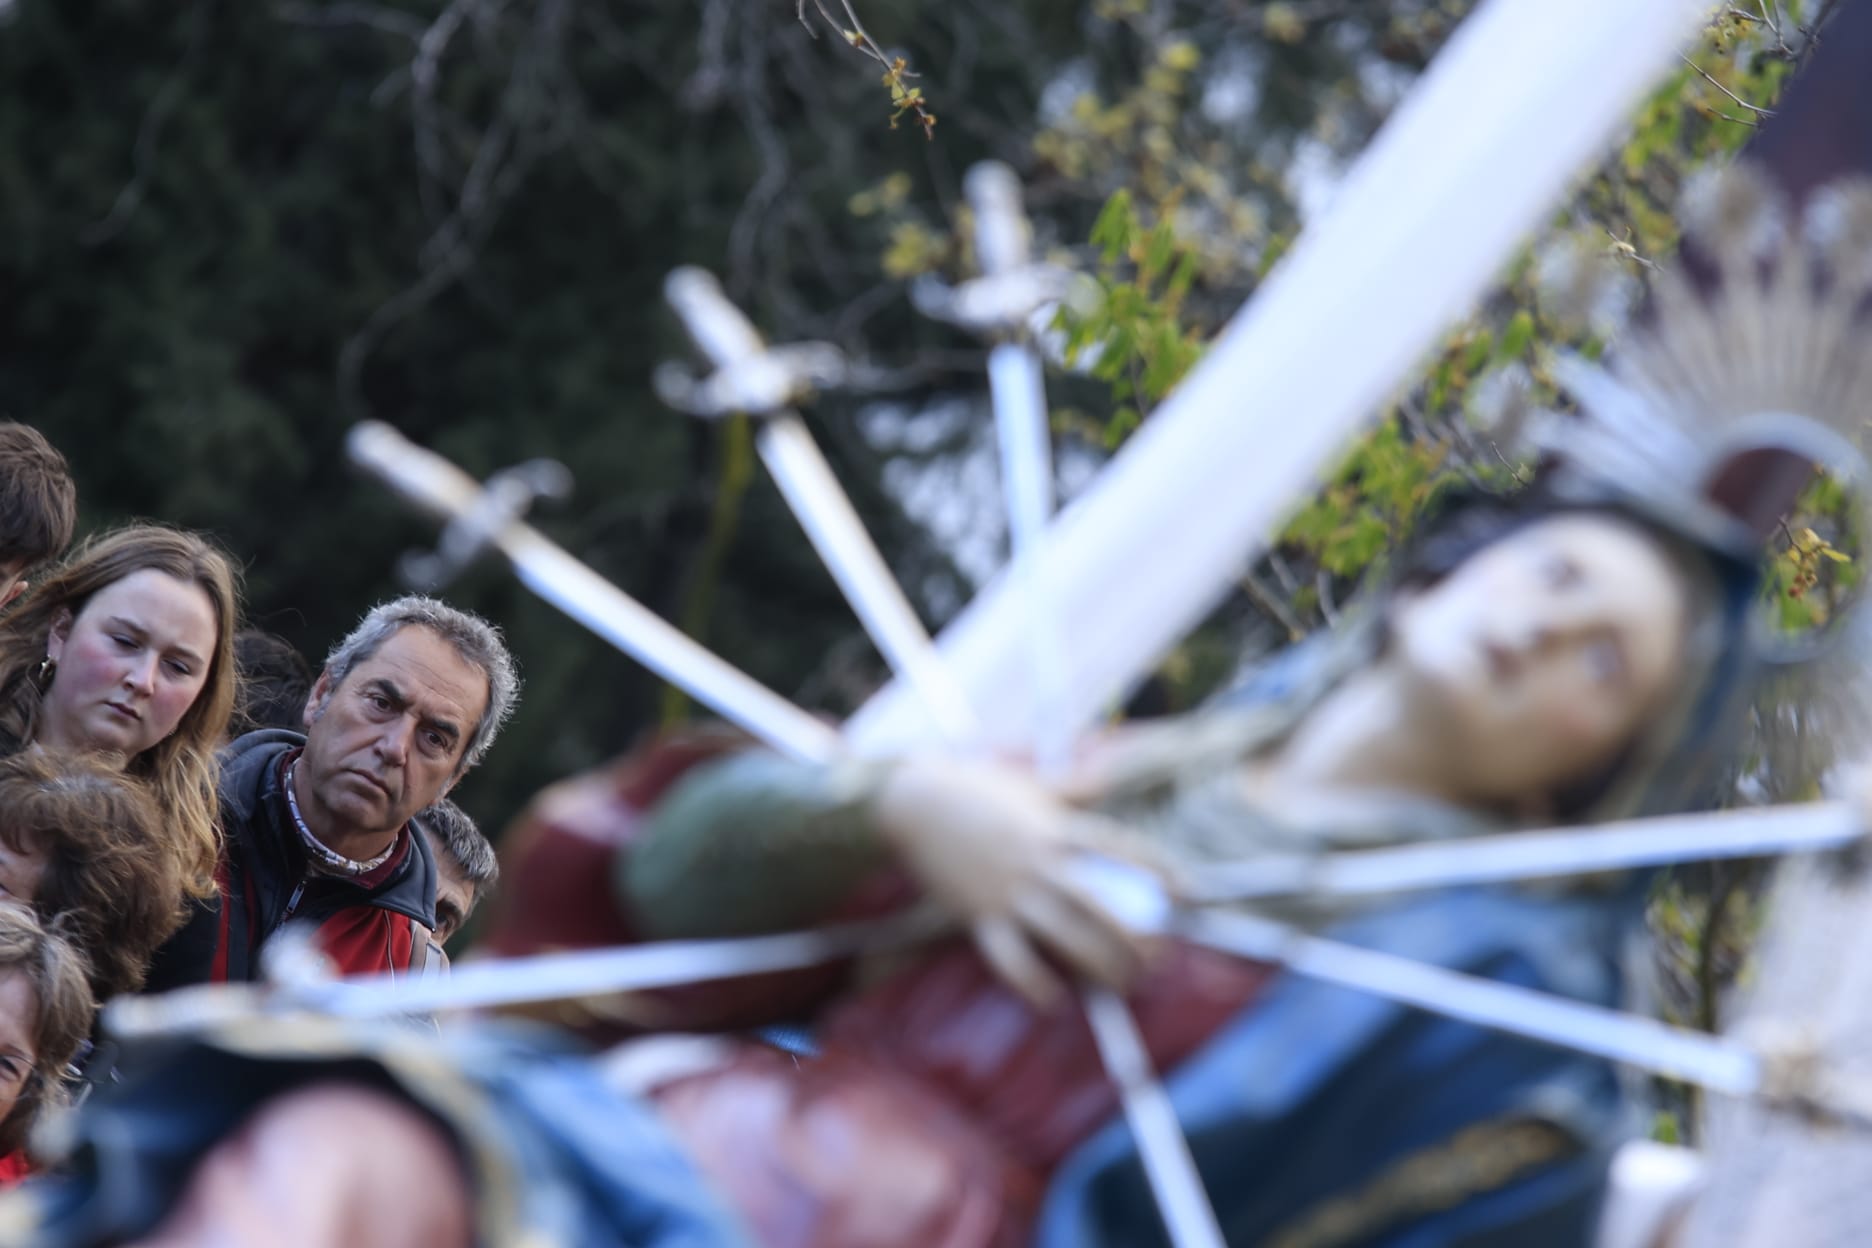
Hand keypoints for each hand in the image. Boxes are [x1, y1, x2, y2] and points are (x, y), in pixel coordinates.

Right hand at [869, 755, 1154, 1004]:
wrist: (914, 802)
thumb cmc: (974, 787)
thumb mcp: (1029, 784)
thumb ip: (1071, 786)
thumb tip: (1106, 772)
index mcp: (1053, 827)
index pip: (1117, 847)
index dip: (1155, 868)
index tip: (1187, 891)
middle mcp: (1036, 860)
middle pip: (1097, 901)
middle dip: (1133, 933)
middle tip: (1159, 957)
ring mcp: (1007, 891)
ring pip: (1062, 934)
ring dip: (1096, 963)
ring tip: (1122, 984)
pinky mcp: (978, 915)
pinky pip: (1009, 956)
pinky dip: (1031, 982)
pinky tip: (1053, 1001)